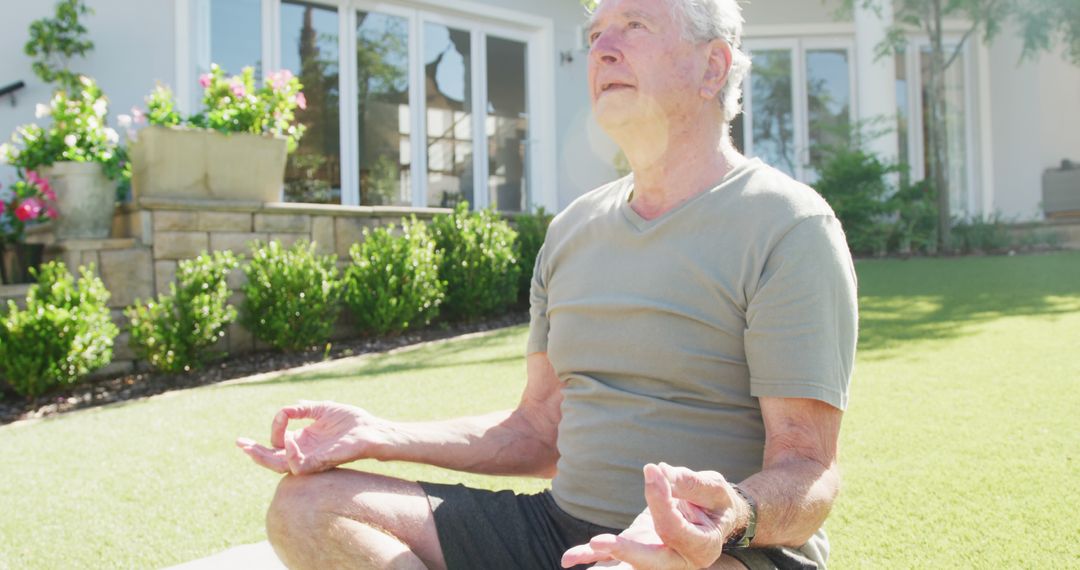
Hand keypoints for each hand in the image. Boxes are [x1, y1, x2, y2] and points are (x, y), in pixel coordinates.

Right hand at [236, 400, 387, 474]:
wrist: (372, 430)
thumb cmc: (351, 421)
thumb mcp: (322, 409)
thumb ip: (301, 408)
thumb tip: (283, 410)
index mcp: (303, 440)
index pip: (277, 442)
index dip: (274, 428)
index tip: (283, 413)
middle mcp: (304, 452)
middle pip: (272, 458)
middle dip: (254, 452)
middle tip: (239, 443)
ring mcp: (310, 459)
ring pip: (279, 466)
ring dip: (263, 457)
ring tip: (250, 448)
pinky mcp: (320, 463)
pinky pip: (298, 466)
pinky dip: (290, 454)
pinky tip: (289, 440)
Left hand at [561, 463, 741, 569]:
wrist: (715, 517)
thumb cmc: (715, 501)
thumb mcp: (713, 488)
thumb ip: (690, 483)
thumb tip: (659, 472)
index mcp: (703, 546)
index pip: (674, 528)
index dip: (660, 500)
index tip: (652, 470)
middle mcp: (678, 560)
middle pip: (651, 561)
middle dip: (626, 552)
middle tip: (600, 542)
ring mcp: (656, 558)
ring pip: (629, 565)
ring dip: (605, 559)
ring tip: (575, 559)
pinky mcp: (638, 549)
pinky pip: (613, 557)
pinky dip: (591, 557)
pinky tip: (569, 559)